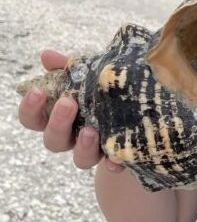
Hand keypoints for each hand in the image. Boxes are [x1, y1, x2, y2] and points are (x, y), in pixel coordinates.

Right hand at [18, 49, 122, 171]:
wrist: (141, 108)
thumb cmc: (106, 91)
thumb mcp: (92, 74)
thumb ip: (70, 67)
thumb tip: (47, 55)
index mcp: (61, 117)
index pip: (34, 119)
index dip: (30, 108)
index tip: (38, 91)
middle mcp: (73, 137)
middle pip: (53, 141)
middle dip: (58, 123)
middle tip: (68, 103)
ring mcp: (95, 150)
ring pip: (80, 159)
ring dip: (83, 146)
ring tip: (90, 130)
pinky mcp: (117, 156)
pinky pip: (112, 166)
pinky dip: (113, 164)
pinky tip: (116, 159)